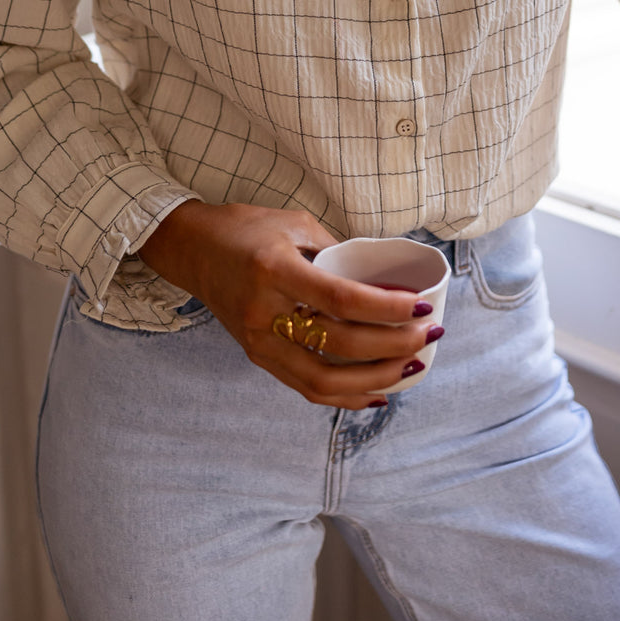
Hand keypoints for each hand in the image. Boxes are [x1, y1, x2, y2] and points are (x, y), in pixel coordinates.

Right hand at [139, 201, 438, 408]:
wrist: (193, 249)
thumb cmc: (247, 229)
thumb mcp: (296, 224)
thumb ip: (337, 253)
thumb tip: (385, 282)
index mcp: (275, 270)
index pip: (340, 299)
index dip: (385, 308)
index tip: (420, 305)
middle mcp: (265, 312)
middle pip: (338, 345)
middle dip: (392, 345)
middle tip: (426, 333)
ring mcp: (259, 342)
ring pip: (323, 380)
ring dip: (375, 379)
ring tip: (411, 366)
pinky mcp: (258, 357)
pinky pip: (306, 387)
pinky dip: (345, 396)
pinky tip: (377, 392)